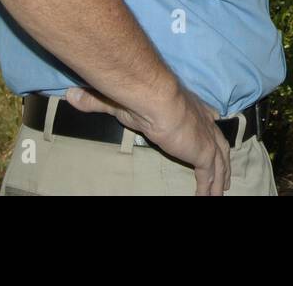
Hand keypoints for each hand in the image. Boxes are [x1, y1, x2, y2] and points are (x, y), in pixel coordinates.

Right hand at [65, 84, 230, 194]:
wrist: (154, 97)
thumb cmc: (138, 96)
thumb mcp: (117, 100)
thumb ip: (95, 101)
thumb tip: (70, 95)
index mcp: (187, 105)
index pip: (204, 115)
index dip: (208, 122)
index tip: (213, 123)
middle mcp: (201, 120)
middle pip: (217, 141)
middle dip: (220, 156)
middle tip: (222, 170)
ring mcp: (204, 137)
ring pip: (218, 160)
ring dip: (220, 175)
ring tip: (220, 189)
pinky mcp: (202, 152)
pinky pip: (209, 174)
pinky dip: (210, 187)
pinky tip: (210, 198)